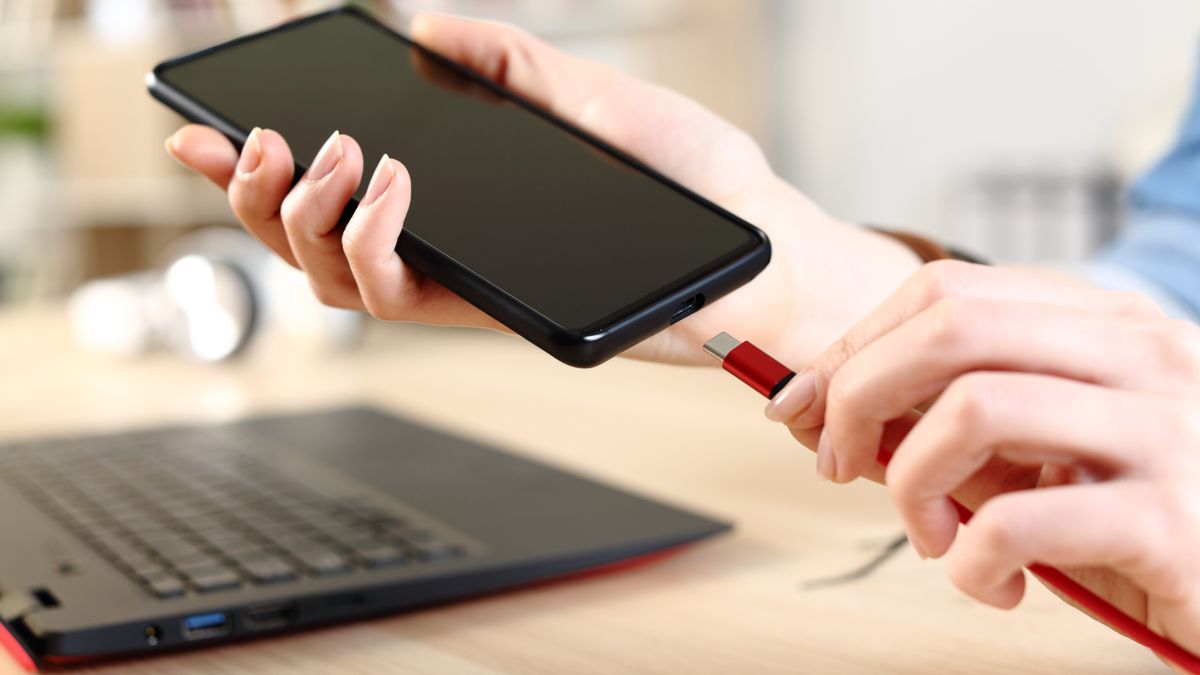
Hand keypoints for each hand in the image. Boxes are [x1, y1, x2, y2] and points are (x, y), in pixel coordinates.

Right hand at [164, 13, 918, 365]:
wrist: (757, 249)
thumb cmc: (692, 179)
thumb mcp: (596, 99)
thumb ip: (512, 67)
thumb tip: (430, 30)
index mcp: (459, 192)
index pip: (335, 185)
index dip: (254, 168)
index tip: (201, 127)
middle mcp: (446, 243)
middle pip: (308, 239)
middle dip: (254, 194)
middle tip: (260, 141)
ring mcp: (462, 281)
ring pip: (330, 278)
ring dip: (301, 216)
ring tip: (329, 155)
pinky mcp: (489, 311)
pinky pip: (392, 297)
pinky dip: (368, 242)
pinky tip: (385, 186)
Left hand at [768, 260, 1199, 656]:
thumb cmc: (1146, 521)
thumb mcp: (1048, 455)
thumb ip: (958, 425)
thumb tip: (827, 411)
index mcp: (1109, 325)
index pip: (949, 292)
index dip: (857, 342)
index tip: (807, 400)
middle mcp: (1142, 356)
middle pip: (949, 328)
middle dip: (858, 392)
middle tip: (838, 461)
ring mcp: (1165, 430)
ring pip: (973, 408)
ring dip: (911, 481)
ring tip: (931, 535)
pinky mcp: (1172, 520)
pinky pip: (1018, 522)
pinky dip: (970, 561)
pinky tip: (989, 582)